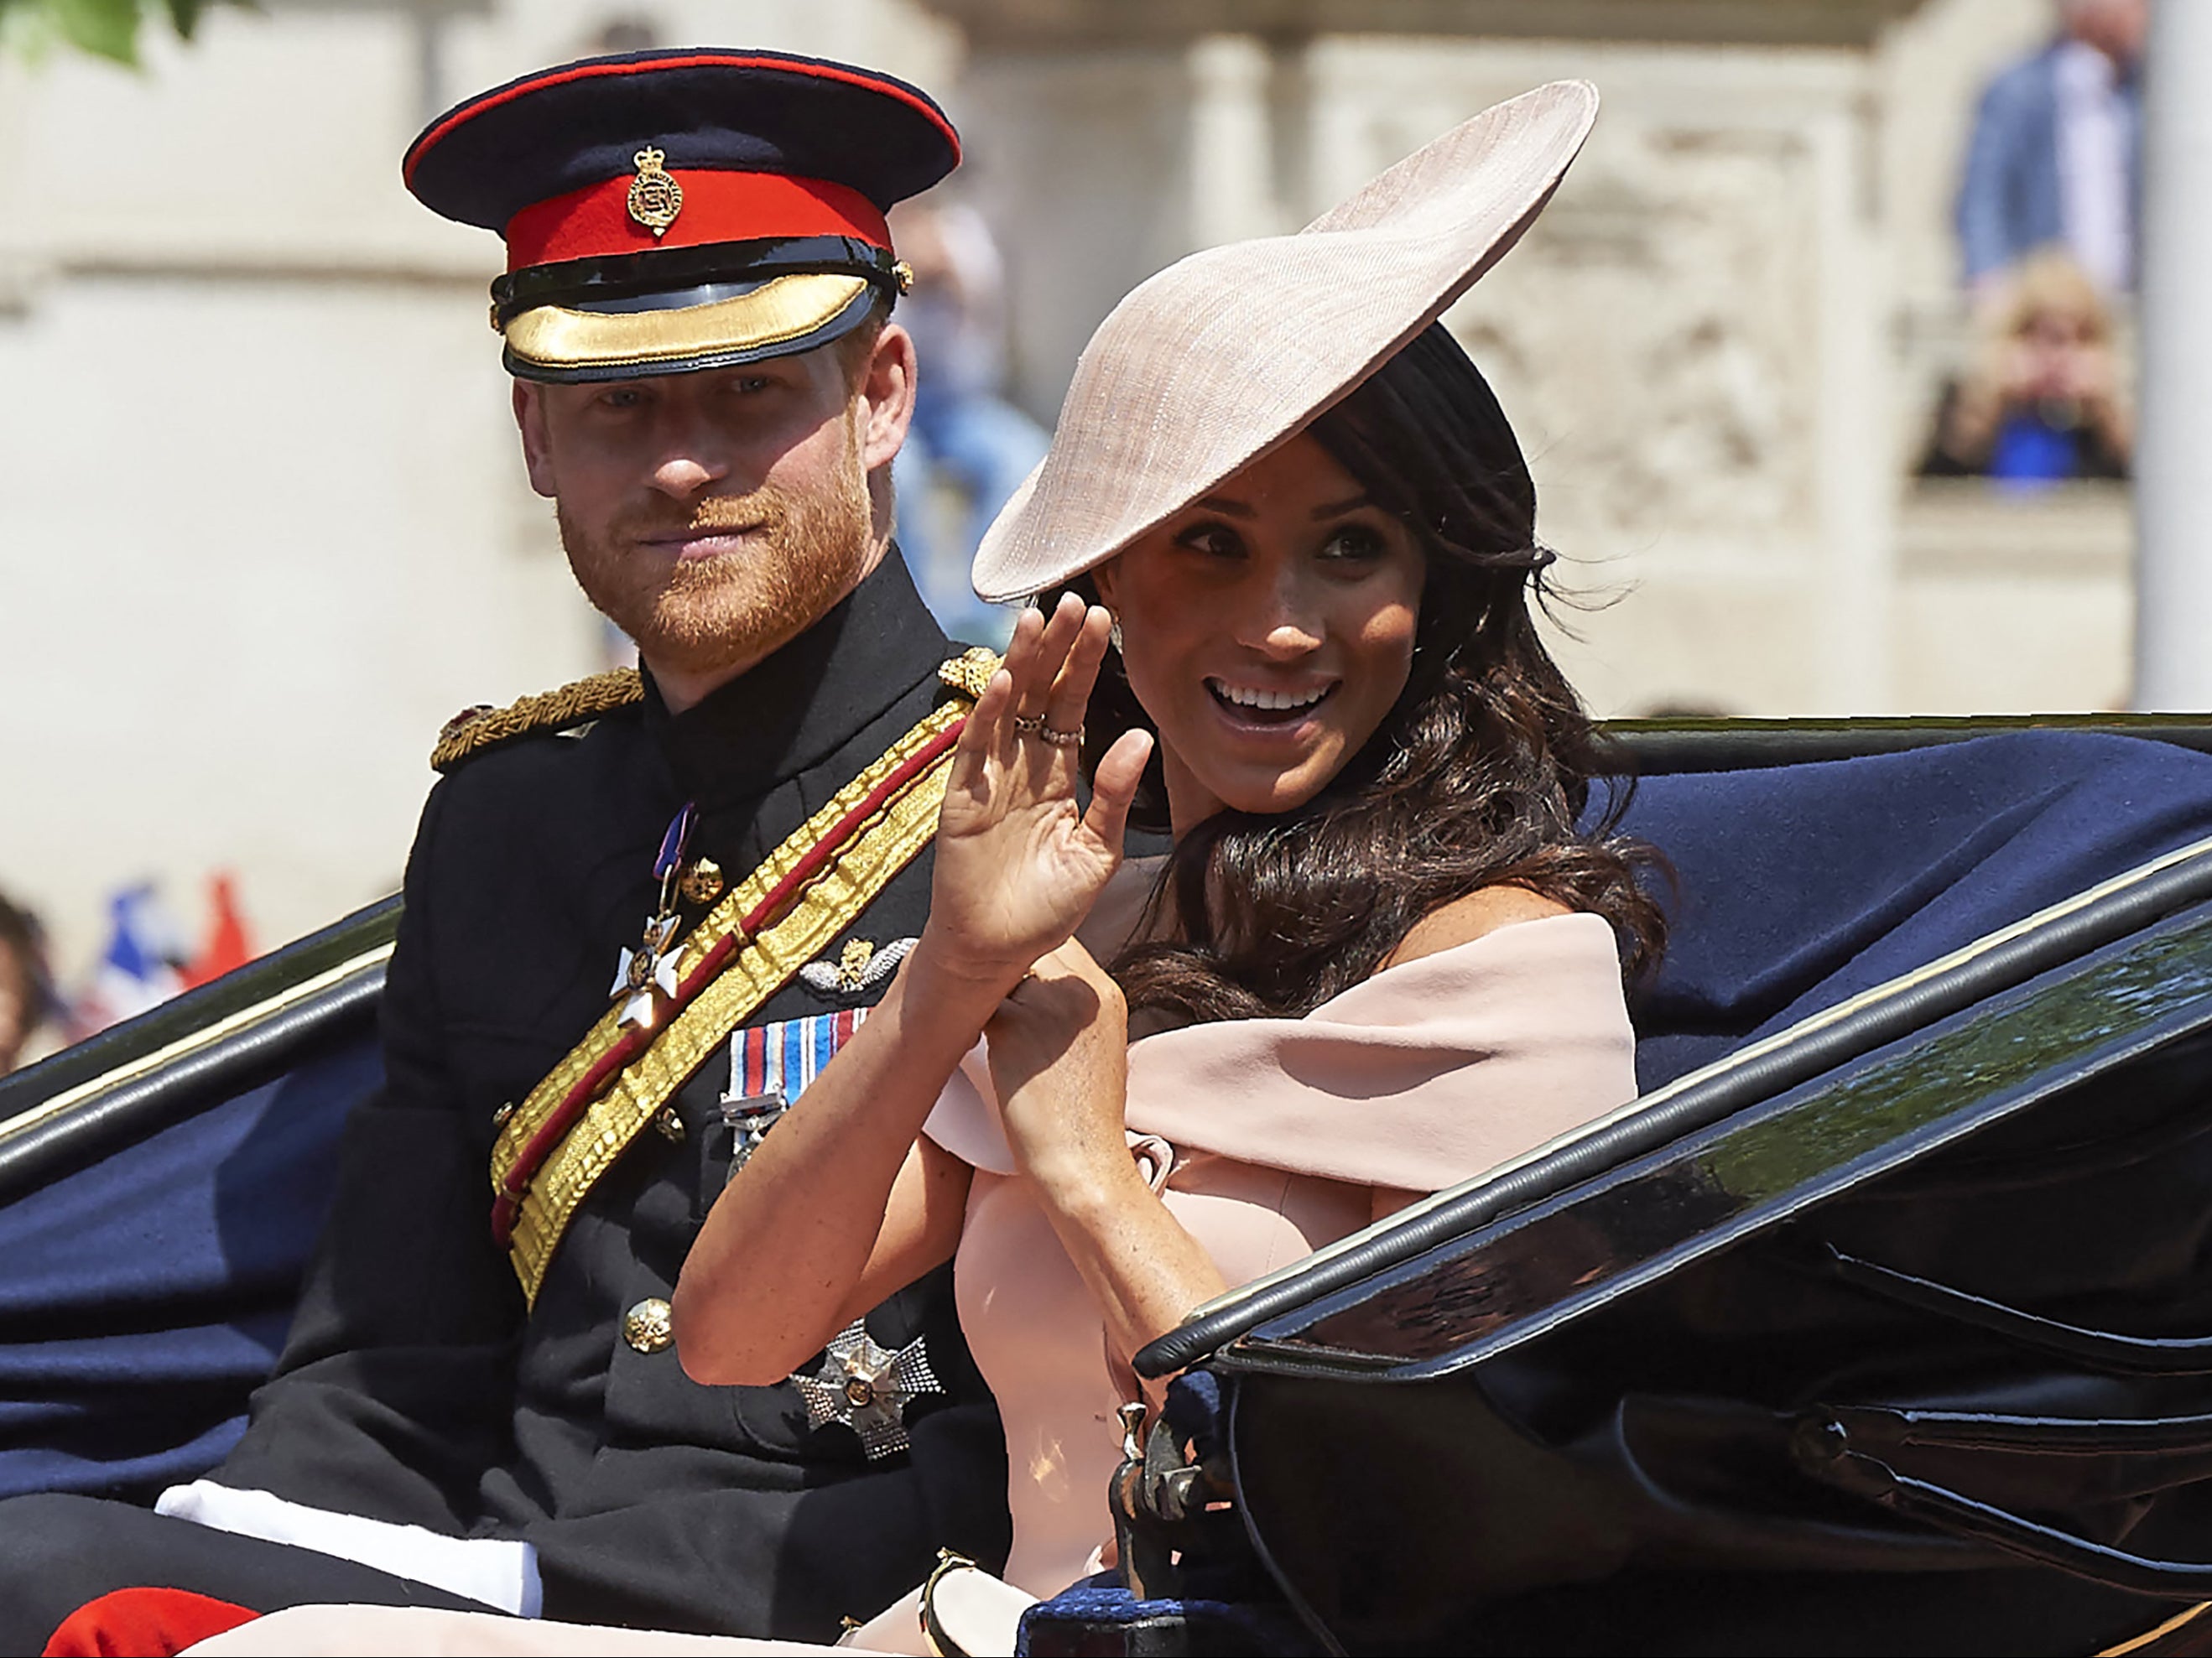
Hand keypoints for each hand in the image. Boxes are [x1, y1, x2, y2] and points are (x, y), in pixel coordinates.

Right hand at [926, 595, 1154, 993]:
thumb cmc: (1047, 907)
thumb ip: (1118, 796)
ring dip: (1021, 664)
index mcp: (1056, 775)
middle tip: (1075, 600)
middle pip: (1039, 694)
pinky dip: (990, 714)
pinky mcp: (962, 800)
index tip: (1103, 619)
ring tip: (1036, 618)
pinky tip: (1006, 680)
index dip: (1084, 664)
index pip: (1071, 706)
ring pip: (1007, 708)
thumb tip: (1141, 734)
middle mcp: (1021, 767)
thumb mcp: (1097, 852)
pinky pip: (977, 749)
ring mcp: (989, 779)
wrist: (998, 952)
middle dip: (1056, 648)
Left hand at [986, 940, 1131, 1194]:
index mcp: (1106, 994)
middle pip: (1030, 947)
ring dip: (985, 988)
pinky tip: (970, 1040)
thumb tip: (1025, 987)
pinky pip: (979, 1002)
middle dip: (1004, 965)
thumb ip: (1069, 1009)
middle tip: (983, 991)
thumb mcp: (1094, 1048)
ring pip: (1001, 970)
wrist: (1083, 1163)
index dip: (1029, 956)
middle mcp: (1085, 991)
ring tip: (977, 1018)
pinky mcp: (1017, 1028)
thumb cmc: (1081, 1118)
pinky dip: (966, 1016)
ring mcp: (1052, 1006)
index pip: (1061, 945)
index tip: (1010, 978)